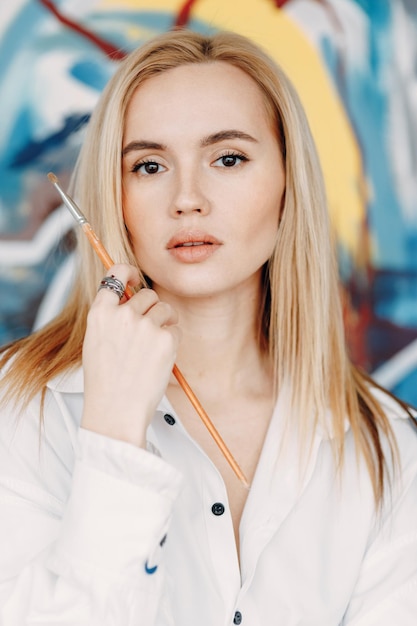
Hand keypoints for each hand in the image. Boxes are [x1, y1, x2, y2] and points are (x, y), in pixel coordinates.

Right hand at [81, 264, 180, 446]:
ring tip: (154, 348)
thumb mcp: (96, 341)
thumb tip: (129, 298)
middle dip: (152, 309)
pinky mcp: (165, 339)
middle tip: (149, 331)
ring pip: (165, 310)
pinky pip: (176, 330)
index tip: (137, 278)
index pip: (117, 274)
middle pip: (148, 295)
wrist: (115, 409)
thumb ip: (110, 317)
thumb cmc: (105, 381)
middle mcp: (122, 314)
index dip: (130, 273)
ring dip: (165, 323)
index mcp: (100, 313)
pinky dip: (172, 342)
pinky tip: (159, 359)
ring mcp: (145, 325)